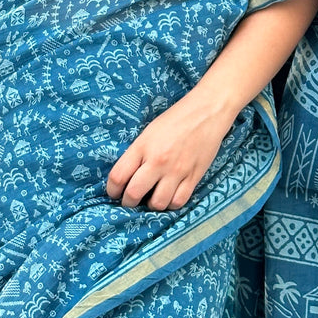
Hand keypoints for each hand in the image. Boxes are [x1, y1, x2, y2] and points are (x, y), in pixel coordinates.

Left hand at [105, 92, 234, 210]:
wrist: (206, 112)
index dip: (112, 190)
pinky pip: (178, 201)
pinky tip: (169, 197)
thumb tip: (127, 177)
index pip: (118, 176)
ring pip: (157, 203)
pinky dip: (171, 204)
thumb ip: (137, 154)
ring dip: (151, 206)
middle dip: (128, 202)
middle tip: (130, 201)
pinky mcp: (194, 177)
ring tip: (151, 199)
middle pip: (134, 194)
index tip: (114, 193)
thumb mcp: (149, 132)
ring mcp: (176, 171)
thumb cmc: (175, 119)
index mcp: (142, 147)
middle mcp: (157, 161)